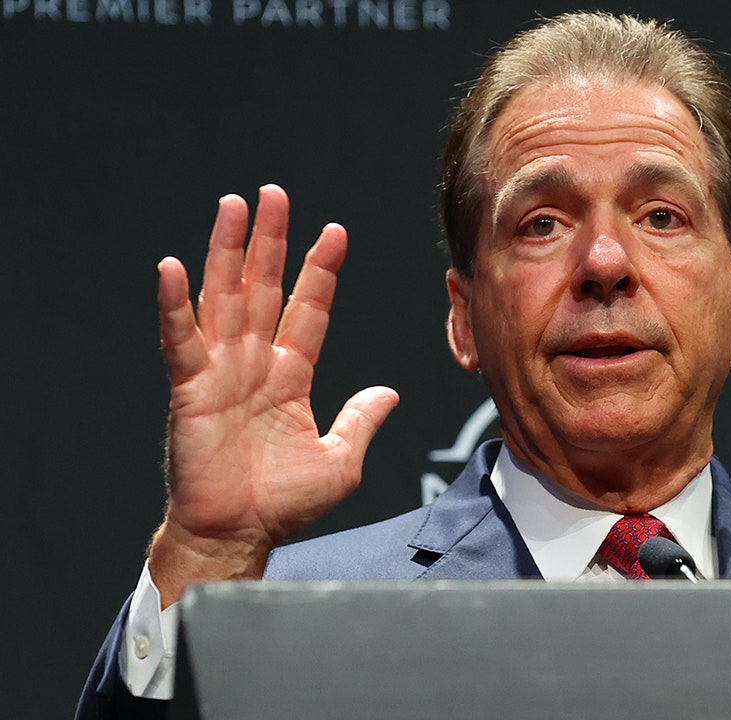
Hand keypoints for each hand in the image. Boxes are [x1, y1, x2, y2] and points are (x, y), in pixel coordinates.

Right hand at [148, 185, 398, 605]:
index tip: (335, 232)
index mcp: (290, 376)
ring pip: (225, 298)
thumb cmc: (283, 504)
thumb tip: (389, 393)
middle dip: (272, 241)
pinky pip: (180, 339)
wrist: (239, 535)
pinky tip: (172, 267)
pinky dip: (175, 304)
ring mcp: (220, 372)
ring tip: (234, 207)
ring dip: (228, 252)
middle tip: (276, 194)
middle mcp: (254, 364)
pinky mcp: (190, 389)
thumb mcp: (340, 459)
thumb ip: (361, 420)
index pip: (309, 310)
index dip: (320, 271)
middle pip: (264, 289)